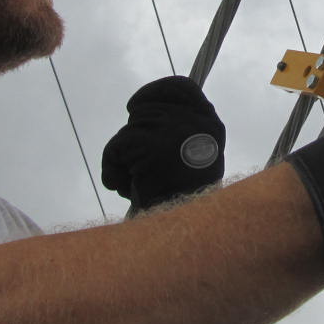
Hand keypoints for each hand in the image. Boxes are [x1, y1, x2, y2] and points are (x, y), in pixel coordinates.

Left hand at [101, 76, 225, 210]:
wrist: (181, 235)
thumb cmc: (182, 203)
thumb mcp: (190, 160)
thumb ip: (179, 132)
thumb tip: (144, 110)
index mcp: (211, 125)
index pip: (181, 87)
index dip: (154, 93)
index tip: (135, 107)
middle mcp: (199, 123)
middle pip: (145, 112)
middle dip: (134, 140)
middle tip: (143, 173)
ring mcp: (176, 133)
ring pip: (128, 131)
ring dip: (124, 159)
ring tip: (139, 185)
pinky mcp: (151, 147)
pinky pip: (116, 147)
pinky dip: (112, 168)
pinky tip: (125, 189)